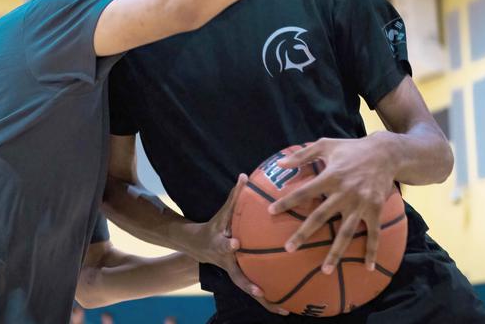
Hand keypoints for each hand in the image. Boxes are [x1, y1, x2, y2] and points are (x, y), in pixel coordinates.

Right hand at [185, 174, 288, 315]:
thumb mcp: (222, 212)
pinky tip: (287, 307)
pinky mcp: (240, 279)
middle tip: (260, 291)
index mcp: (221, 244)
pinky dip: (269, 301)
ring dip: (265, 301)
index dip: (228, 244)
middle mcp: (227, 262)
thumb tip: (244, 175)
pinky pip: (255, 291)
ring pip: (248, 290)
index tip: (235, 243)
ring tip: (284, 310)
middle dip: (248, 284)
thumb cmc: (215, 226)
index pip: (224, 244)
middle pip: (237, 276)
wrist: (197, 246)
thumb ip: (234, 195)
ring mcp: (233, 272)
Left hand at [268, 135, 398, 273]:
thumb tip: (280, 164)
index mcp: (331, 176)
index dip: (287, 201)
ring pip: (346, 232)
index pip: (304, 191)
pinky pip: (374, 233)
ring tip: (325, 270)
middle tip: (288, 249)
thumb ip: (302, 154)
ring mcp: (361, 203)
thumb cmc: (351, 148)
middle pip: (321, 216)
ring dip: (336, 252)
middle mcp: (345, 192)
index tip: (270, 212)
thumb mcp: (326, 145)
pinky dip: (372, 251)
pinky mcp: (375, 209)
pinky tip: (368, 267)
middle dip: (304, 233)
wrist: (385, 153)